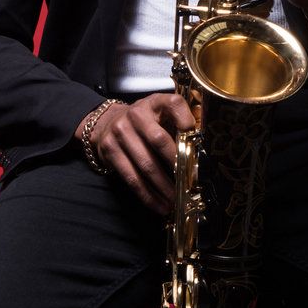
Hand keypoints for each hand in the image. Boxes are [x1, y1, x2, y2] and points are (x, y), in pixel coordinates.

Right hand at [75, 93, 194, 213]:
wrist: (106, 122)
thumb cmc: (144, 122)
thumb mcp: (160, 113)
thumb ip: (179, 124)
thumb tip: (201, 146)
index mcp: (155, 102)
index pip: (173, 103)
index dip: (185, 118)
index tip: (195, 138)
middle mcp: (136, 114)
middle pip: (159, 139)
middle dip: (176, 164)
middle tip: (188, 182)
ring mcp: (121, 132)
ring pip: (146, 164)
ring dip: (163, 186)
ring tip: (176, 200)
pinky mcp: (110, 151)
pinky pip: (131, 177)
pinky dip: (147, 195)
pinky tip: (159, 205)